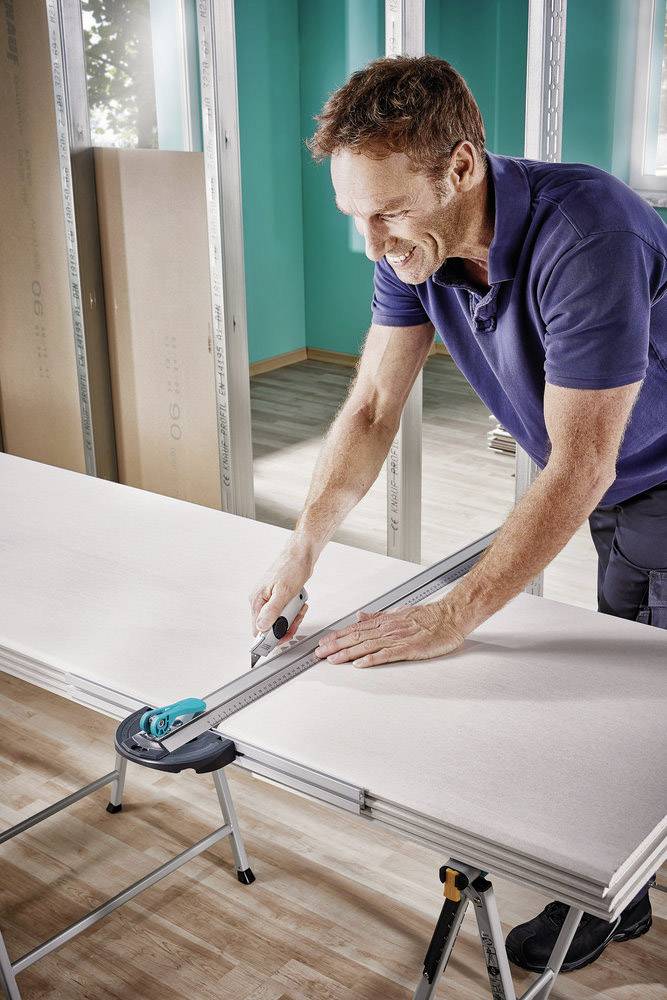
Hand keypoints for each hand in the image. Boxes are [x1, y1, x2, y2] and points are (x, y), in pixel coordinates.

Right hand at [249, 541, 312, 640]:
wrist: (301, 555)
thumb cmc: (291, 568)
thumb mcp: (283, 592)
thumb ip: (272, 611)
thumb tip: (261, 626)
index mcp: (257, 600)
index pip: (258, 629)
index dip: (271, 636)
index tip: (284, 636)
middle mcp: (261, 601)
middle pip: (271, 626)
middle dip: (286, 624)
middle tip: (296, 617)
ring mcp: (270, 600)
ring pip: (280, 620)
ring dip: (293, 617)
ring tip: (299, 606)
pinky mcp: (279, 598)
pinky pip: (286, 612)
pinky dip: (295, 611)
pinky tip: (300, 603)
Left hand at [314, 601, 464, 667]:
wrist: (450, 617)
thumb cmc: (428, 617)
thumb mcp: (399, 612)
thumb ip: (378, 617)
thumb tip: (360, 616)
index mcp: (384, 622)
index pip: (355, 629)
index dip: (337, 636)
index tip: (323, 643)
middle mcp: (387, 629)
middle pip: (356, 638)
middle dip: (335, 646)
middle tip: (319, 654)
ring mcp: (397, 639)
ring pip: (366, 646)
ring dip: (347, 653)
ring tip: (332, 660)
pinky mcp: (408, 649)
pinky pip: (386, 655)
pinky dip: (371, 659)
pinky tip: (359, 664)